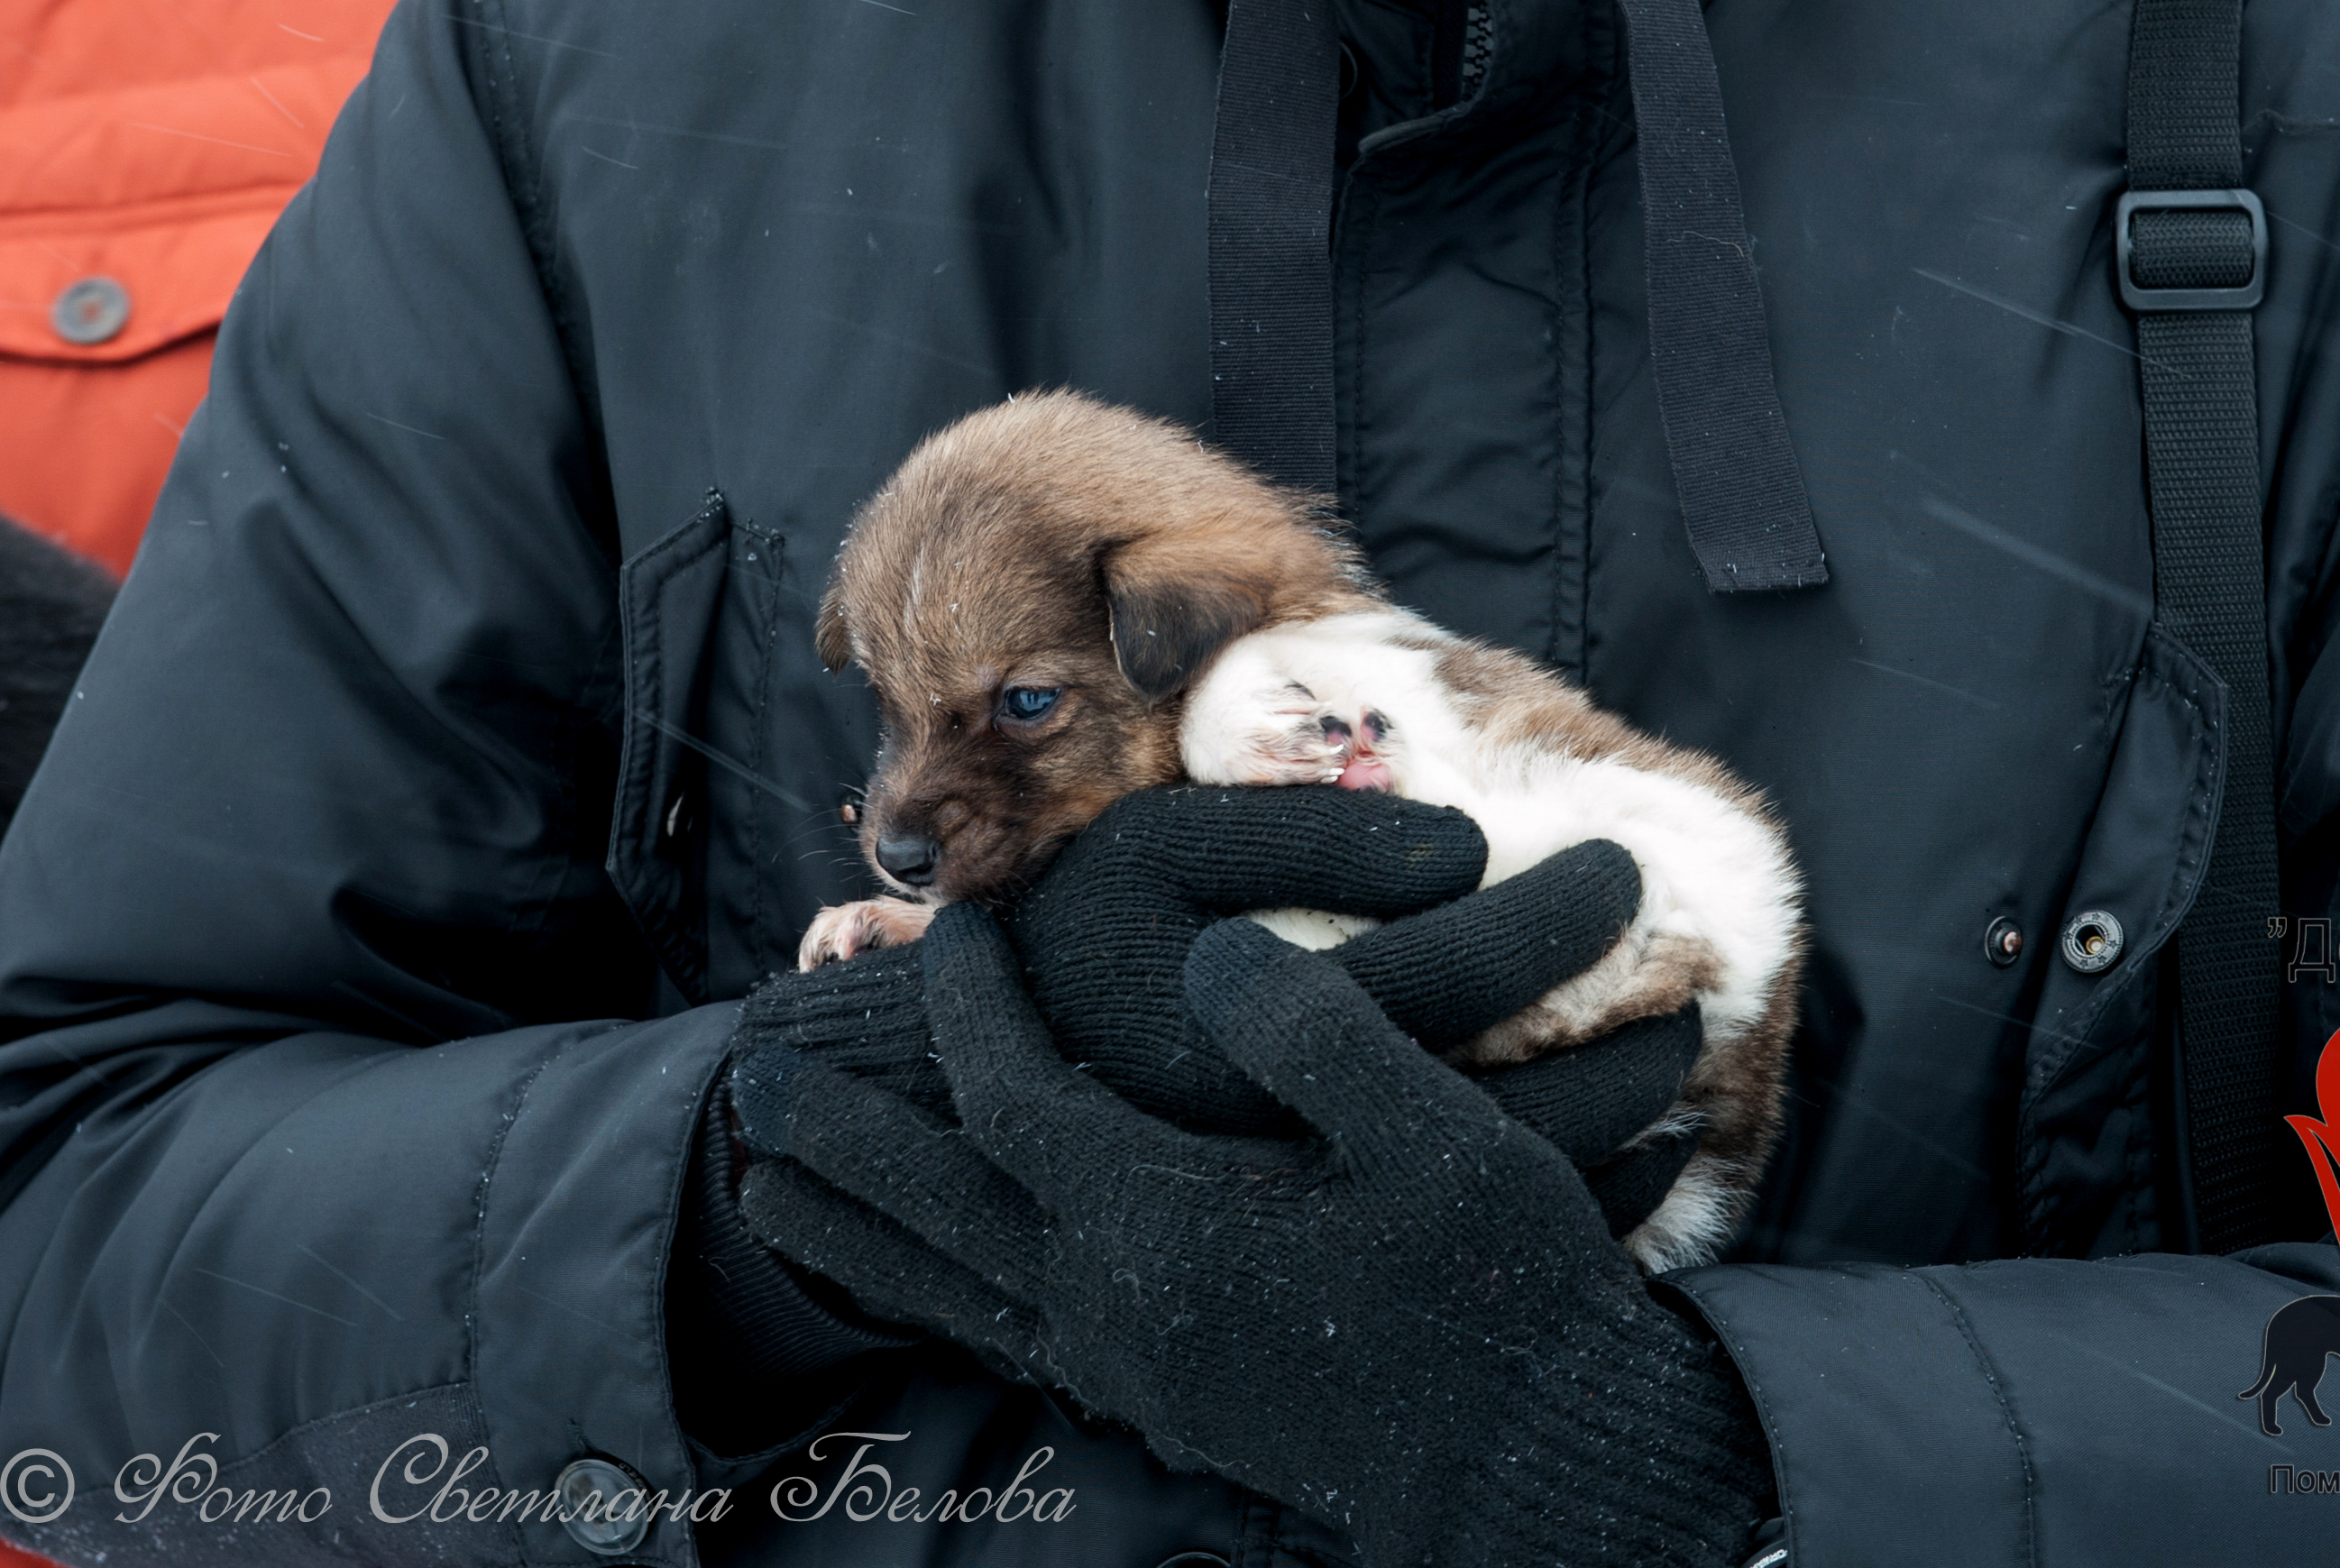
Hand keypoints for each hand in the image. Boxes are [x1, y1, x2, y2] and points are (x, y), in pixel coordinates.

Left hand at [733, 905, 1771, 1567]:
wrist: (1535, 1458)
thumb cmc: (1493, 1283)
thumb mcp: (1429, 1133)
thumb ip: (1309, 1033)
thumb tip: (1210, 957)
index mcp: (1163, 1223)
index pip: (1011, 1095)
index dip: (972, 1006)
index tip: (962, 928)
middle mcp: (1116, 1300)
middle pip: (930, 1206)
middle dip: (842, 1136)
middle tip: (756, 1078)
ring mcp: (1130, 1365)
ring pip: (947, 1289)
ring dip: (855, 1230)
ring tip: (770, 1191)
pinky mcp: (1161, 1403)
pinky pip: (1001, 1339)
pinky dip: (932, 1298)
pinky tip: (929, 1285)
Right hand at [1003, 785, 1704, 1226]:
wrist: (971, 1090)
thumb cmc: (1077, 939)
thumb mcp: (1166, 853)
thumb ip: (1308, 837)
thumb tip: (1469, 850)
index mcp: (1247, 1039)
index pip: (1447, 973)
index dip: (1552, 920)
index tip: (1626, 870)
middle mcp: (1284, 1150)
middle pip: (1502, 1102)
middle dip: (1621, 1042)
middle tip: (1698, 989)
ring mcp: (1302, 1222)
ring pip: (1506, 1190)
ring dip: (1618, 1126)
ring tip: (1680, 1057)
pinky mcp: (1321, 1256)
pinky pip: (1479, 1245)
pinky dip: (1583, 1206)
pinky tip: (1640, 1164)